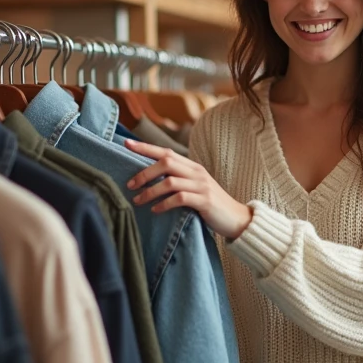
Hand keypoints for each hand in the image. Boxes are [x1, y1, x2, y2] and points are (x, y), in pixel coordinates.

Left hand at [123, 139, 253, 239]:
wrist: (236, 218)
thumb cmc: (210, 205)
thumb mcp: (194, 188)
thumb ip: (177, 181)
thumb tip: (149, 179)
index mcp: (192, 167)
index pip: (166, 152)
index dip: (146, 147)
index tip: (126, 144)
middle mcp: (197, 172)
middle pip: (166, 163)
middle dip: (144, 173)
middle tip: (130, 185)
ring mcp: (202, 186)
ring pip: (170, 181)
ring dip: (150, 191)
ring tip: (138, 200)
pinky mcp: (205, 201)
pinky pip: (179, 198)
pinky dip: (164, 204)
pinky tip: (155, 210)